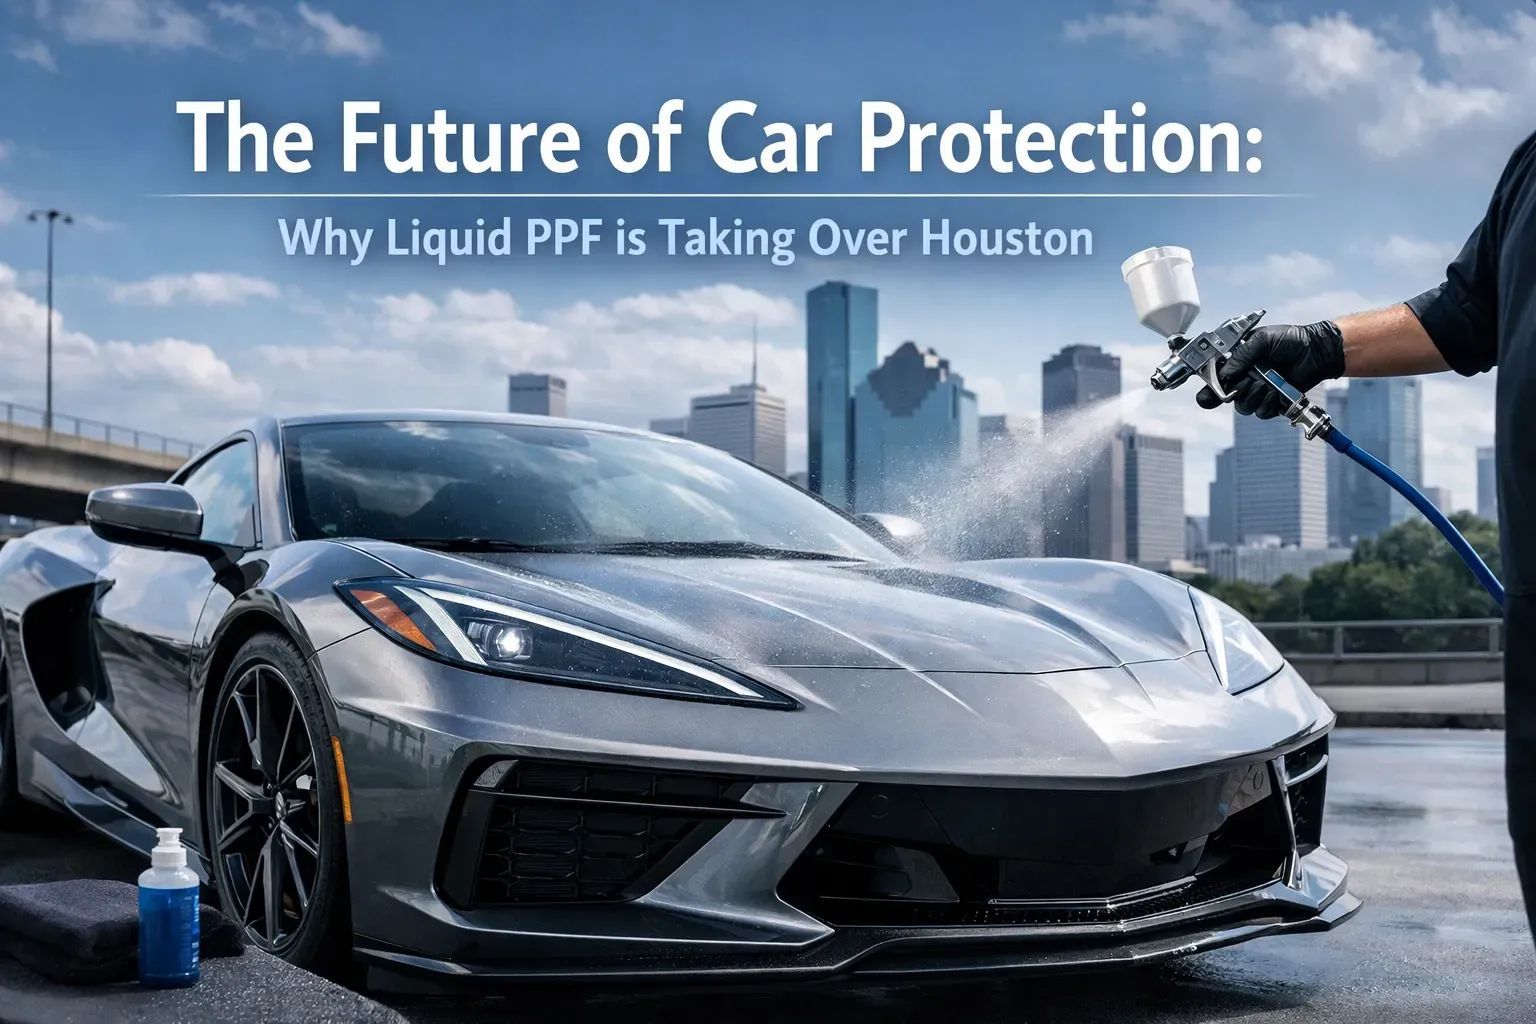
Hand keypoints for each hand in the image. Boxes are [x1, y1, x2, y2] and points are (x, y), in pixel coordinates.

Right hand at [1196, 321, 1346, 417]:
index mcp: (1236, 362)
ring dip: (1252, 397)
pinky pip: (1261, 412)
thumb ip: (1241, 355)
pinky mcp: (1271, 403)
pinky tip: (1275, 392)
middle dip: (1232, 393)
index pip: (1213, 379)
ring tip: (1265, 384)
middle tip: (1245, 382)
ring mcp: (1257, 392)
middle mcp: (1243, 378)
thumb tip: (1225, 373)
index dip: (1209, 387)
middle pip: (1223, 397)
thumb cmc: (1290, 340)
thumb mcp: (1263, 339)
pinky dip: (1267, 403)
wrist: (1315, 352)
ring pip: (1243, 406)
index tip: (1212, 389)